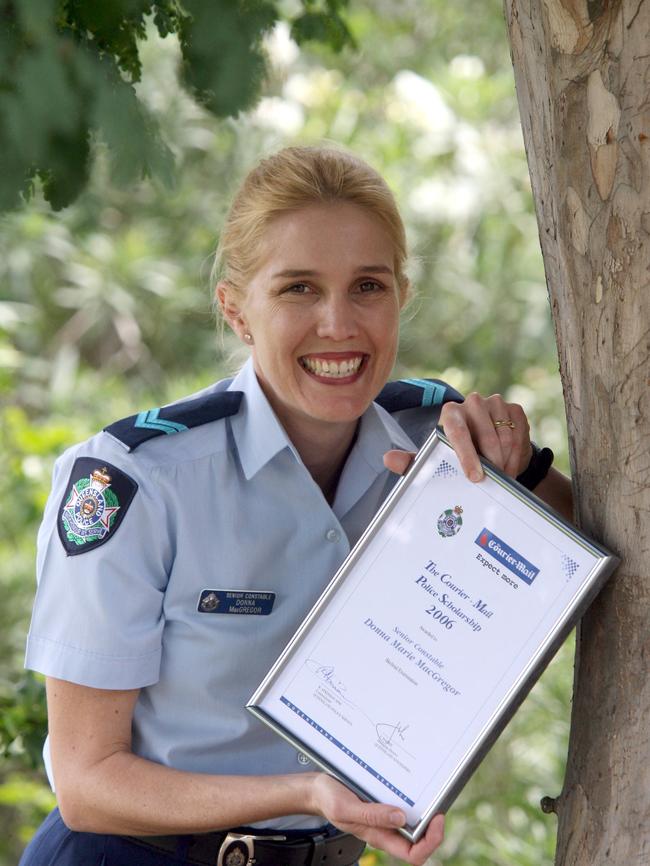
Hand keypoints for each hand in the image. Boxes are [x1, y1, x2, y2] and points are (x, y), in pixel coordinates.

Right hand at [311, 774, 443, 865]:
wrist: (317, 789)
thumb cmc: (328, 800)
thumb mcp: (346, 809)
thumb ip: (372, 816)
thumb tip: (401, 818)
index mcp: (379, 836)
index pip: (413, 854)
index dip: (430, 842)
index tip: (436, 819)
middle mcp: (386, 829)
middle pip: (419, 840)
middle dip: (433, 825)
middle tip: (439, 803)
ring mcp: (385, 816)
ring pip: (413, 821)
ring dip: (424, 810)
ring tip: (430, 793)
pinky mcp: (382, 802)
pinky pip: (403, 804)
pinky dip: (412, 796)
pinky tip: (412, 784)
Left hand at [383, 393, 532, 482]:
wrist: (490, 455)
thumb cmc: (457, 457)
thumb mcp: (435, 461)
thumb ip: (412, 462)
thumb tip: (388, 459)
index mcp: (450, 412)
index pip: (457, 429)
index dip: (466, 454)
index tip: (475, 477)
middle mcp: (472, 402)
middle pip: (485, 435)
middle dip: (490, 462)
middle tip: (492, 481)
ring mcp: (495, 403)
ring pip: (505, 437)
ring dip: (504, 461)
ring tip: (500, 474)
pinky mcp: (515, 410)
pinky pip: (519, 434)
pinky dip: (516, 454)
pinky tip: (509, 463)